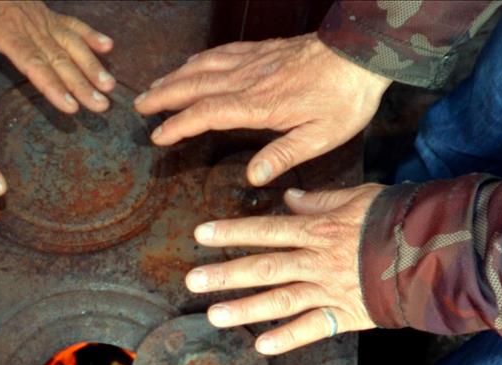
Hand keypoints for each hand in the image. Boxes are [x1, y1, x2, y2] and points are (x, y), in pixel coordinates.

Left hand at [0, 1, 115, 112]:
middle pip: (61, 61)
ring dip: (92, 66)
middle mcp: (33, 29)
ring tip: (108, 86)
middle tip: (100, 105)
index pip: (35, 65)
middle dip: (82, 85)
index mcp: (10, 35)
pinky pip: (74, 25)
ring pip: (73, 45)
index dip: (54, 86)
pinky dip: (91, 35)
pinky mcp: (52, 15)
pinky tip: (108, 47)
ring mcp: (46, 21)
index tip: (70, 106)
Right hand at [134, 34, 390, 185]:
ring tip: (155, 86)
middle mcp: (249, 80)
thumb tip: (252, 177)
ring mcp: (255, 61)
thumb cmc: (345, 98)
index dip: (177, 126)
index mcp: (258, 105)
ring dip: (176, 77)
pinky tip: (193, 63)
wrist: (363, 53)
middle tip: (138, 106)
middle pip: (194, 86)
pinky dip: (201, 59)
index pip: (206, 114)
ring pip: (204, 67)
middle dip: (163, 97)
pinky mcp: (265, 50)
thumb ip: (283, 155)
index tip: (157, 137)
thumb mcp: (320, 137)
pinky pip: (223, 52)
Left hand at [185, 185, 384, 353]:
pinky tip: (261, 346)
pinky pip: (314, 328)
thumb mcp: (359, 197)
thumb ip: (321, 200)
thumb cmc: (399, 218)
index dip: (232, 232)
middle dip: (226, 273)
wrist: (439, 250)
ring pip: (281, 299)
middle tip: (192, 280)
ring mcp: (331, 289)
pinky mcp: (347, 314)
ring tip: (214, 316)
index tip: (201, 234)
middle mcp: (318, 261)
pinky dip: (288, 338)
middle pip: (264, 266)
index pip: (267, 230)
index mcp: (319, 230)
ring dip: (245, 309)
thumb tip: (289, 199)